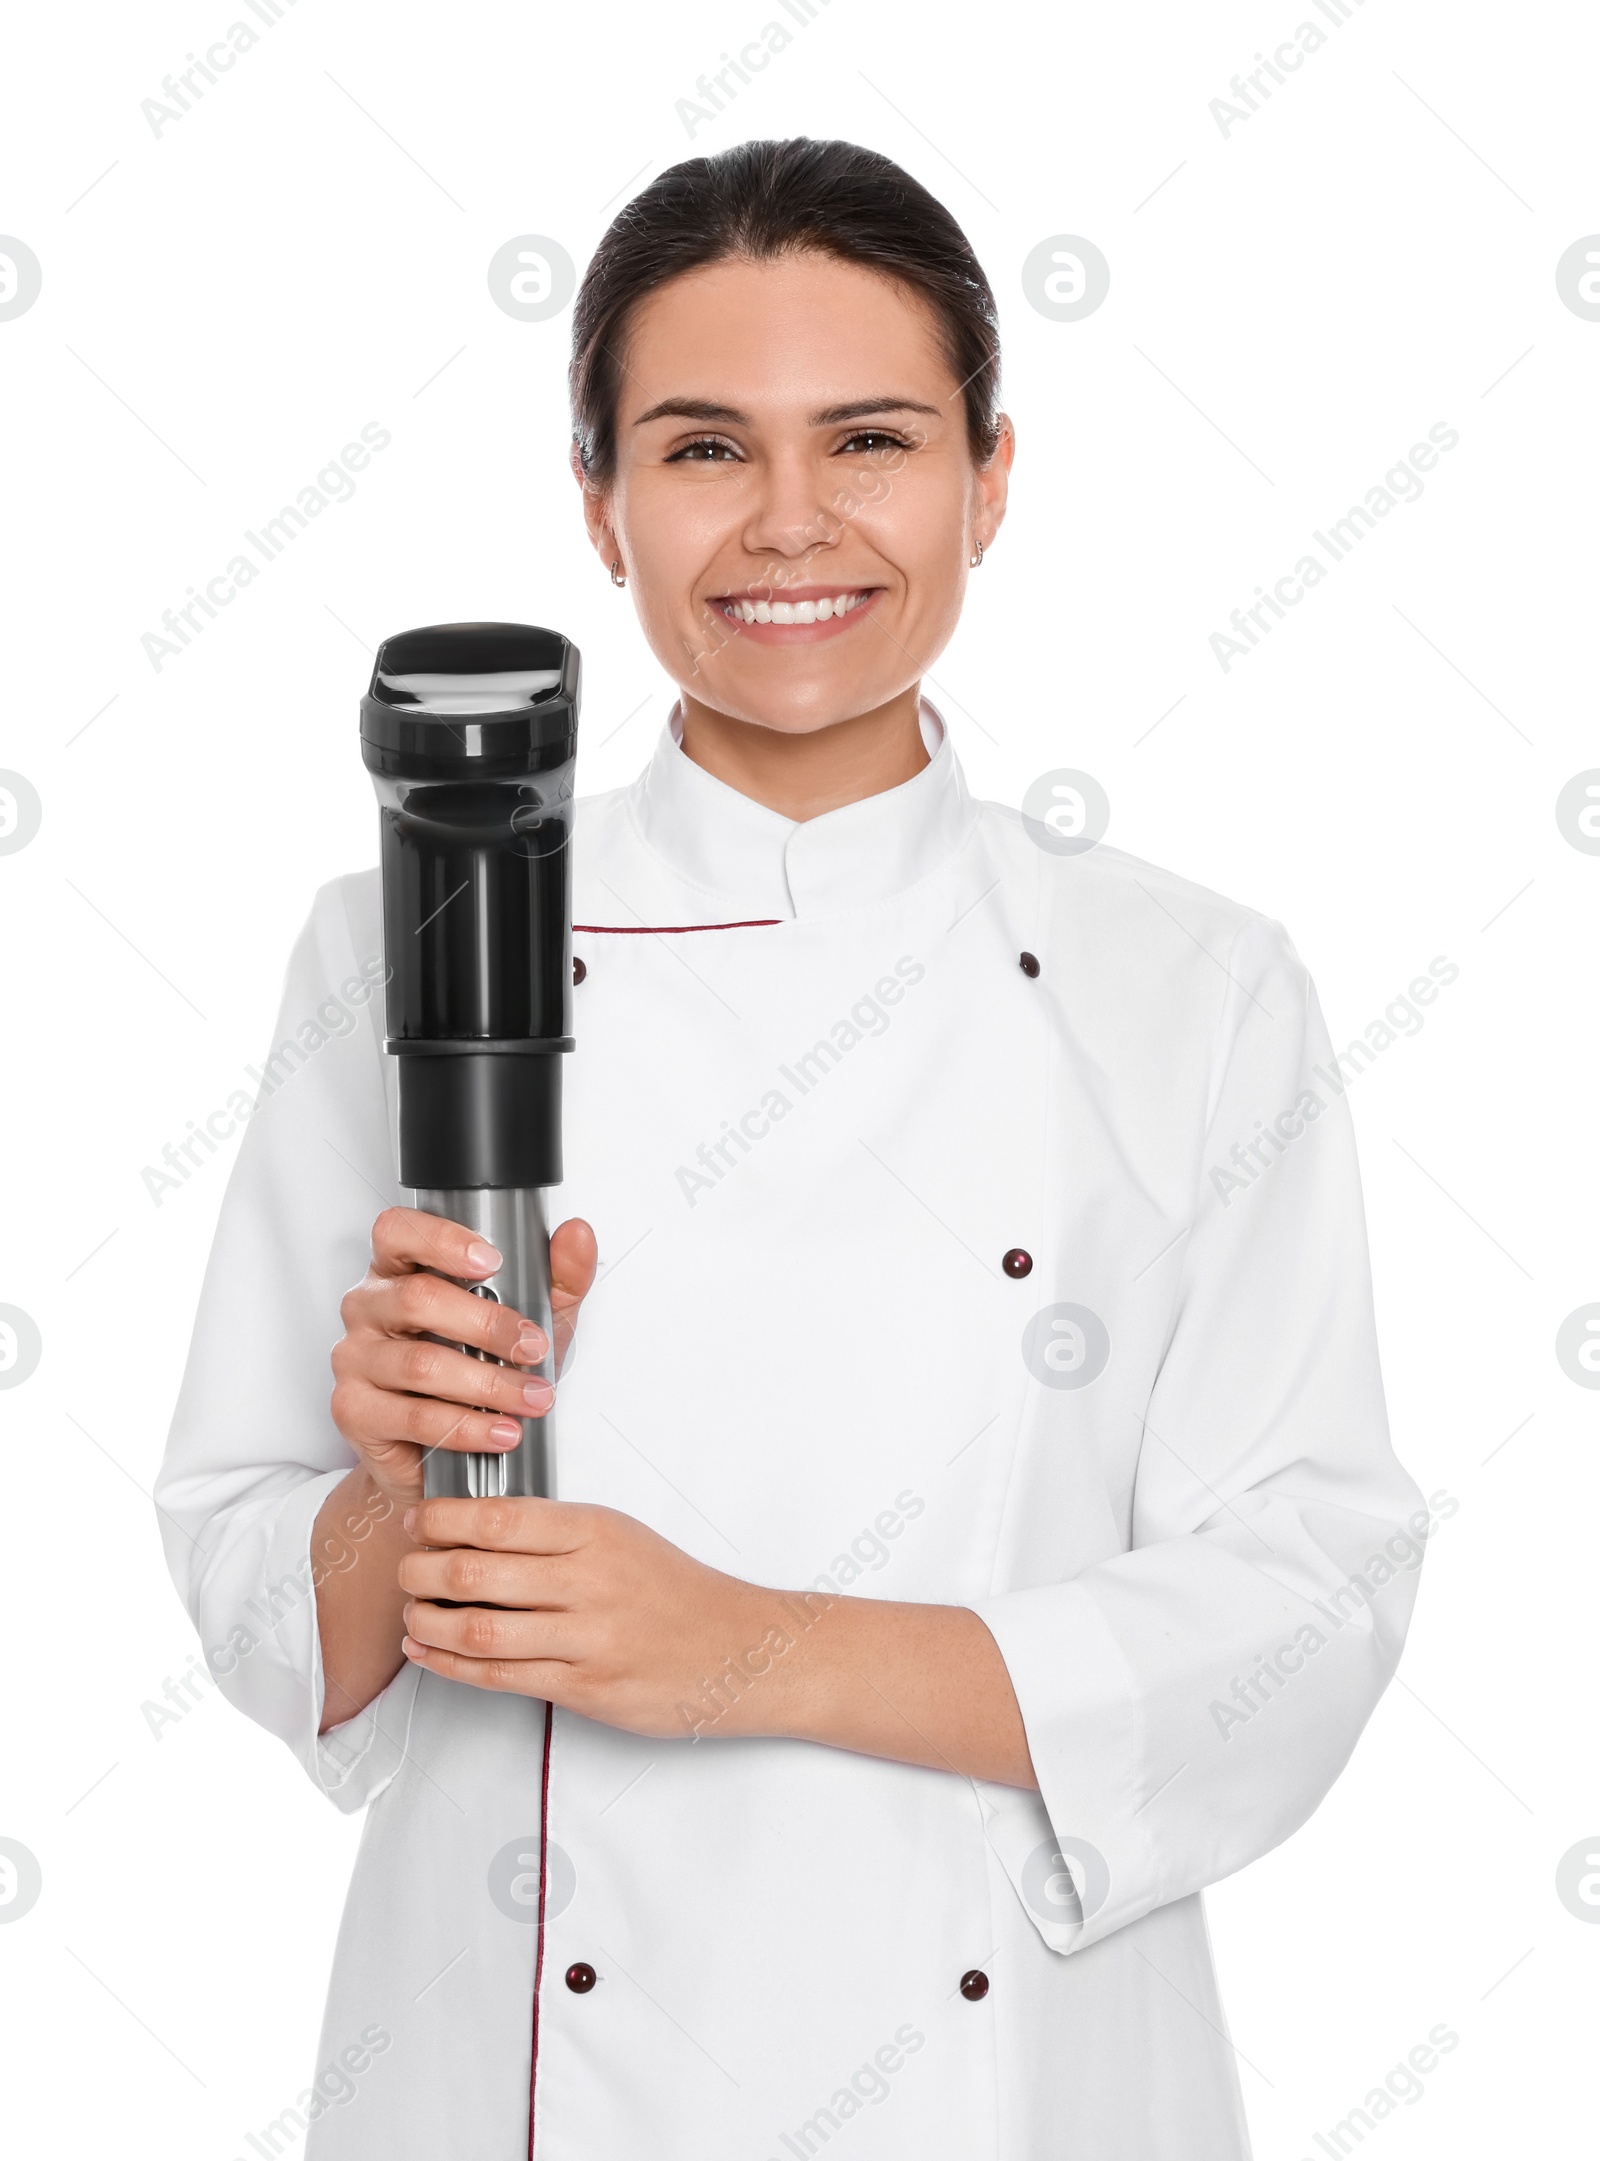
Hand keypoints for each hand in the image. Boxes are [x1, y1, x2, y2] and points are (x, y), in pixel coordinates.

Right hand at [329, 1207, 597, 1507]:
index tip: (491, 1260)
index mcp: (398, 1270)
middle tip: (532, 1347)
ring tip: (530, 1398)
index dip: (441, 1239)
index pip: (399, 1232)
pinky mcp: (356, 1411)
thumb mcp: (528, 1319)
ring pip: (420, 1363)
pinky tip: (500, 1429)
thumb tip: (576, 1235)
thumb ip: (556, 1278)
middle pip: (417, 1298)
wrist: (440, 1452)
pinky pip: (415, 1417)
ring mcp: (356, 1359)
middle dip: (487, 1324)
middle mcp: (368, 1307)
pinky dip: (468, 1427)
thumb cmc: (477, 1369)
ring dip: (487, 1384)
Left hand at [397, 1497, 783, 1739]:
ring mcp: (587, 1638)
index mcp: (594, 1532)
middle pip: (475, 1572)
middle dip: (421, 1573)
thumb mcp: (621, 1536)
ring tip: (412, 1615)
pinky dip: (453, 1664)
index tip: (418, 1523)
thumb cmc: (676, 1592)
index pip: (498, 1518)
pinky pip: (501, 1677)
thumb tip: (476, 1527)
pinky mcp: (586, 1688)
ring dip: (428, 1623)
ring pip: (479, 1630)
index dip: (442, 1521)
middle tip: (405, 1571)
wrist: (738, 1649)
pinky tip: (431, 1652)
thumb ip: (556, 1532)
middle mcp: (588, 1581)